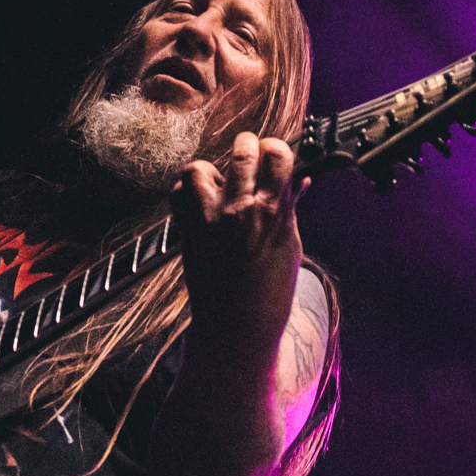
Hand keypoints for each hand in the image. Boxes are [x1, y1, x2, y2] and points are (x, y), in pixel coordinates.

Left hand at [170, 131, 305, 355]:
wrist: (238, 327)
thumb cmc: (271, 292)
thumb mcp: (291, 246)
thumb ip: (289, 208)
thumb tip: (298, 181)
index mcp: (272, 212)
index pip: (278, 155)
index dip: (278, 150)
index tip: (277, 157)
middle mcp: (240, 210)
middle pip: (242, 151)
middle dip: (249, 148)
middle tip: (251, 159)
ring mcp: (209, 220)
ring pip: (200, 167)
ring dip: (212, 170)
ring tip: (221, 185)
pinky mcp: (187, 232)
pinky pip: (177, 194)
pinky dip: (187, 192)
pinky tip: (201, 202)